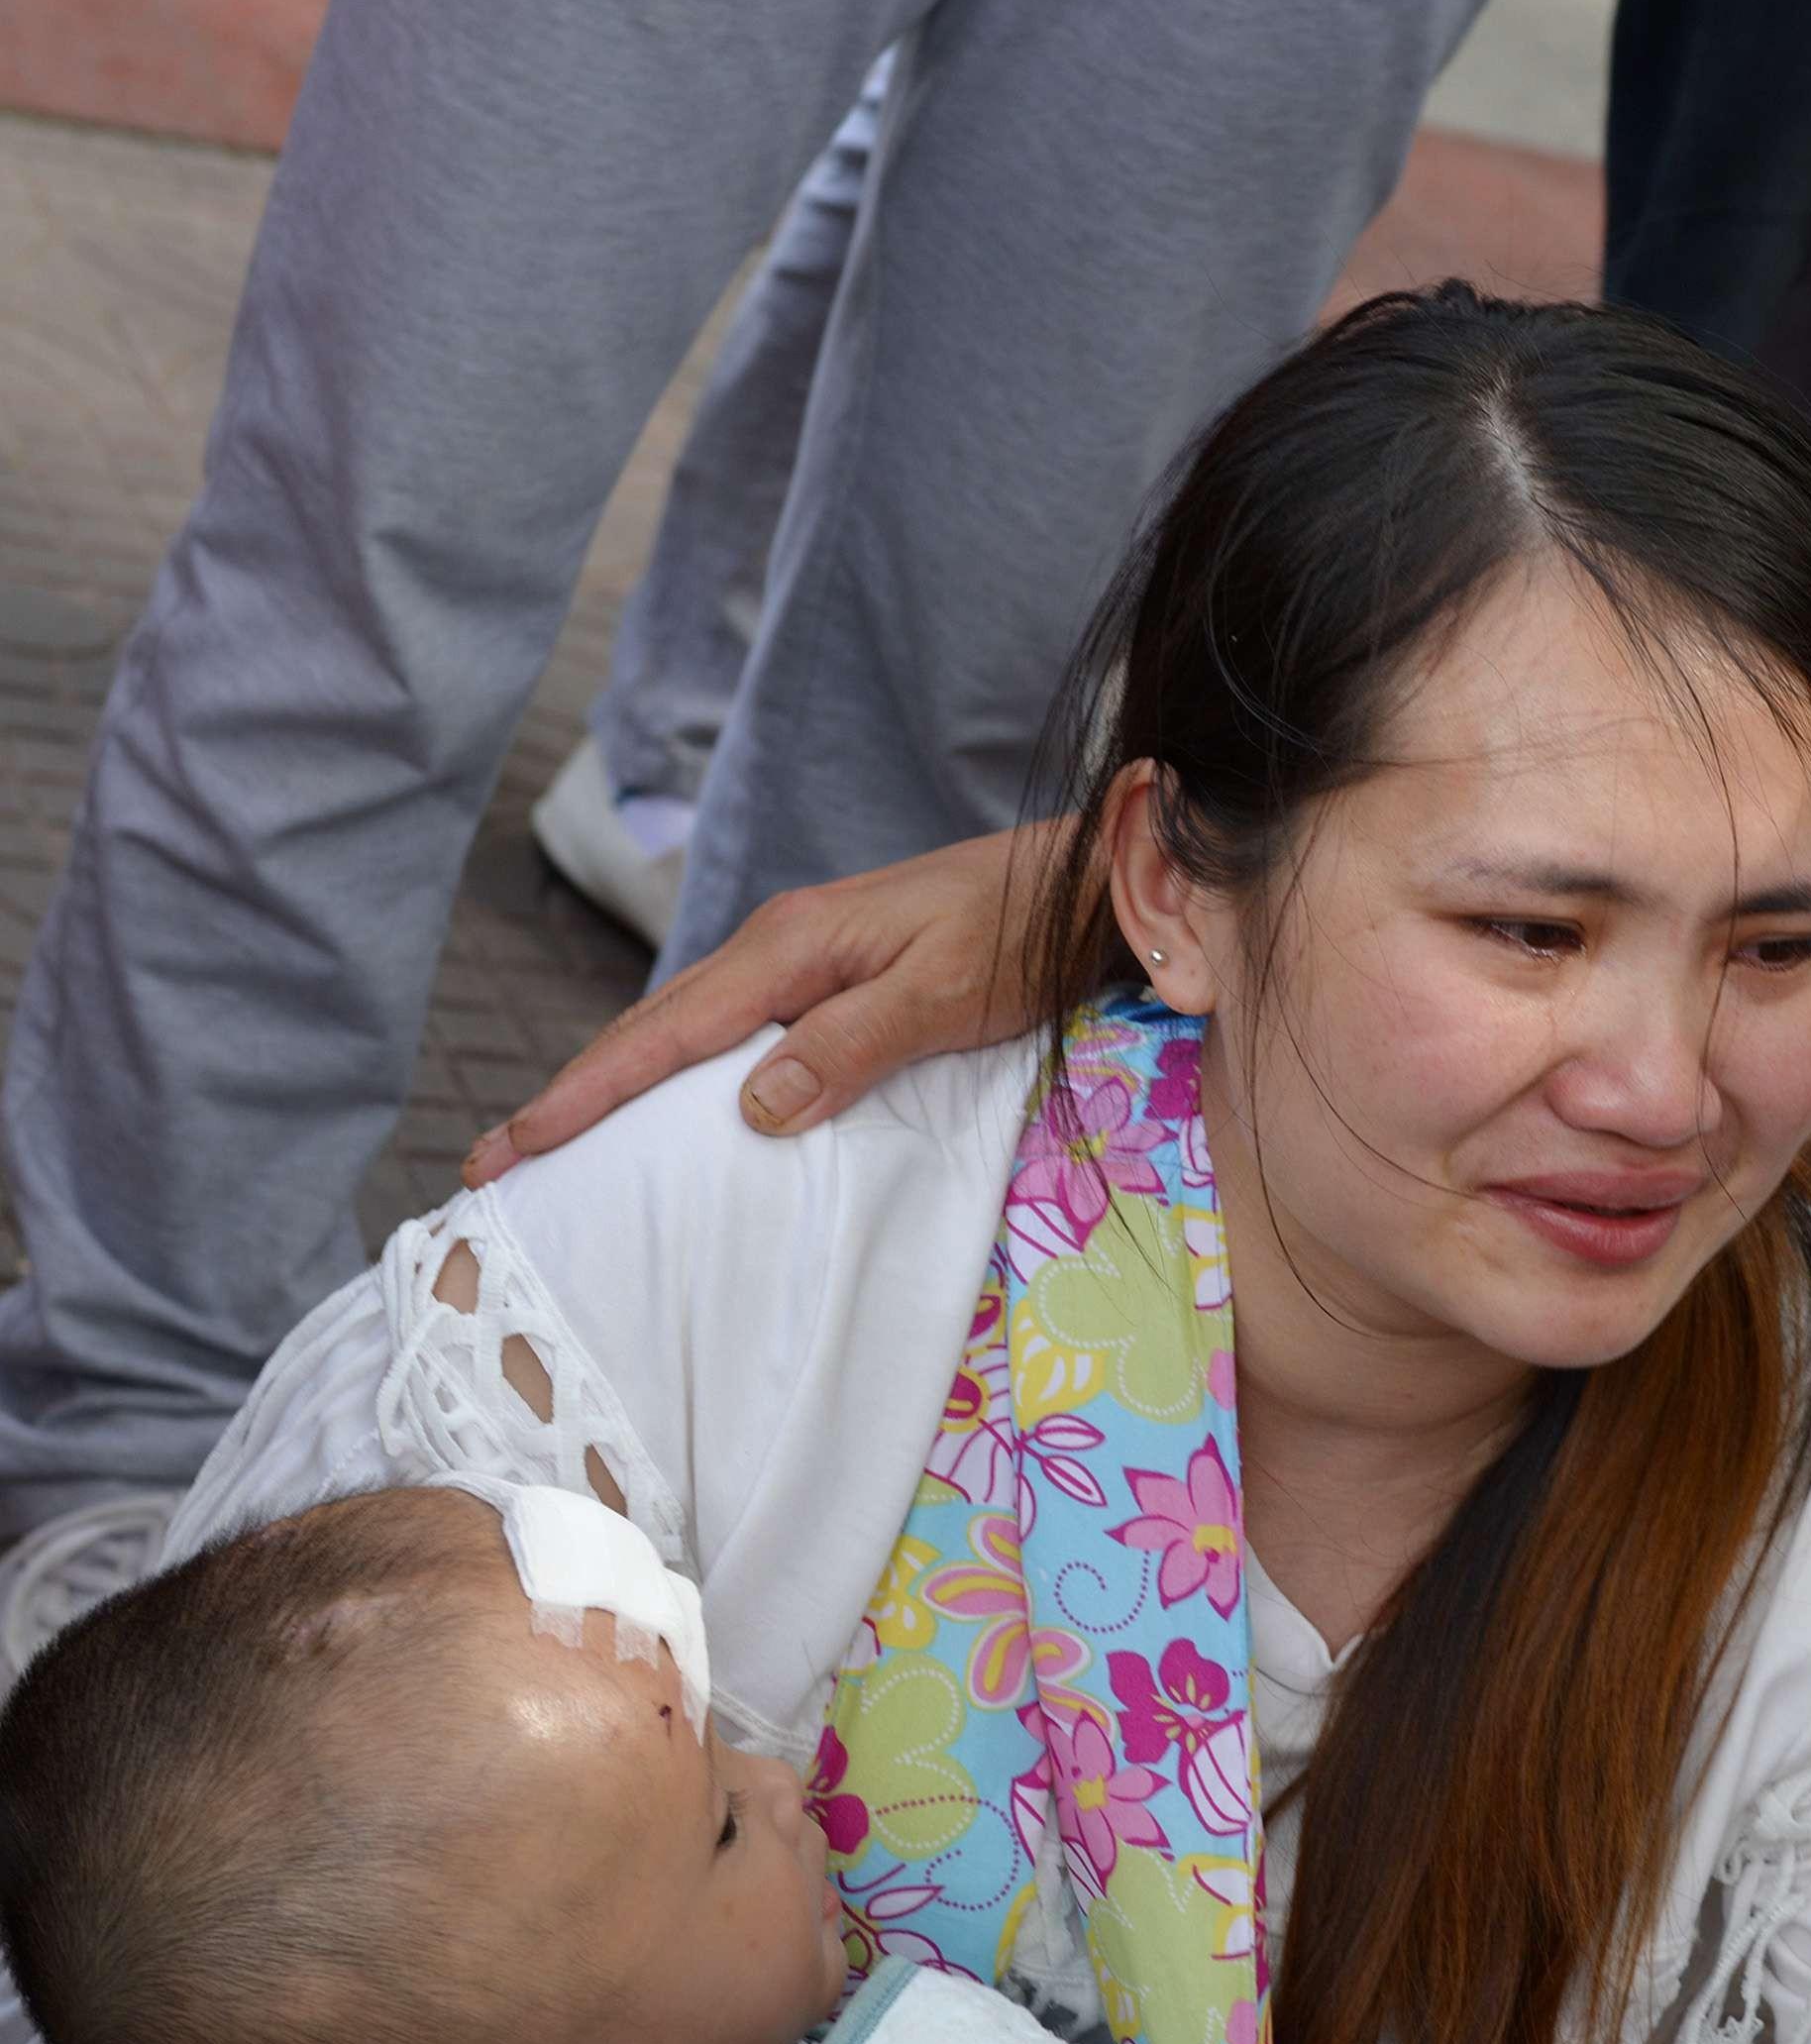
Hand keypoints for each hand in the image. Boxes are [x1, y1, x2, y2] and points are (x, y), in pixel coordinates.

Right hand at [466, 823, 1056, 1185]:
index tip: (510, 1147)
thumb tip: (751, 1109)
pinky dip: (680, 1073)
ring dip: (617, 1084)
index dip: (582, 1096)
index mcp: (789, 948)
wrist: (1082, 880)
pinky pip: (730, 1030)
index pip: (660, 1034)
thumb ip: (851, 1046)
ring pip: (684, 1030)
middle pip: (649, 1030)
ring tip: (558, 1143)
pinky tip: (671, 1109)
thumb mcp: (943, 994)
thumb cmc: (1023, 933)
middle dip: (571, 1095)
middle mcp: (778, 947)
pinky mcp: (831, 975)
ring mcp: (802, 958)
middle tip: (495, 1162)